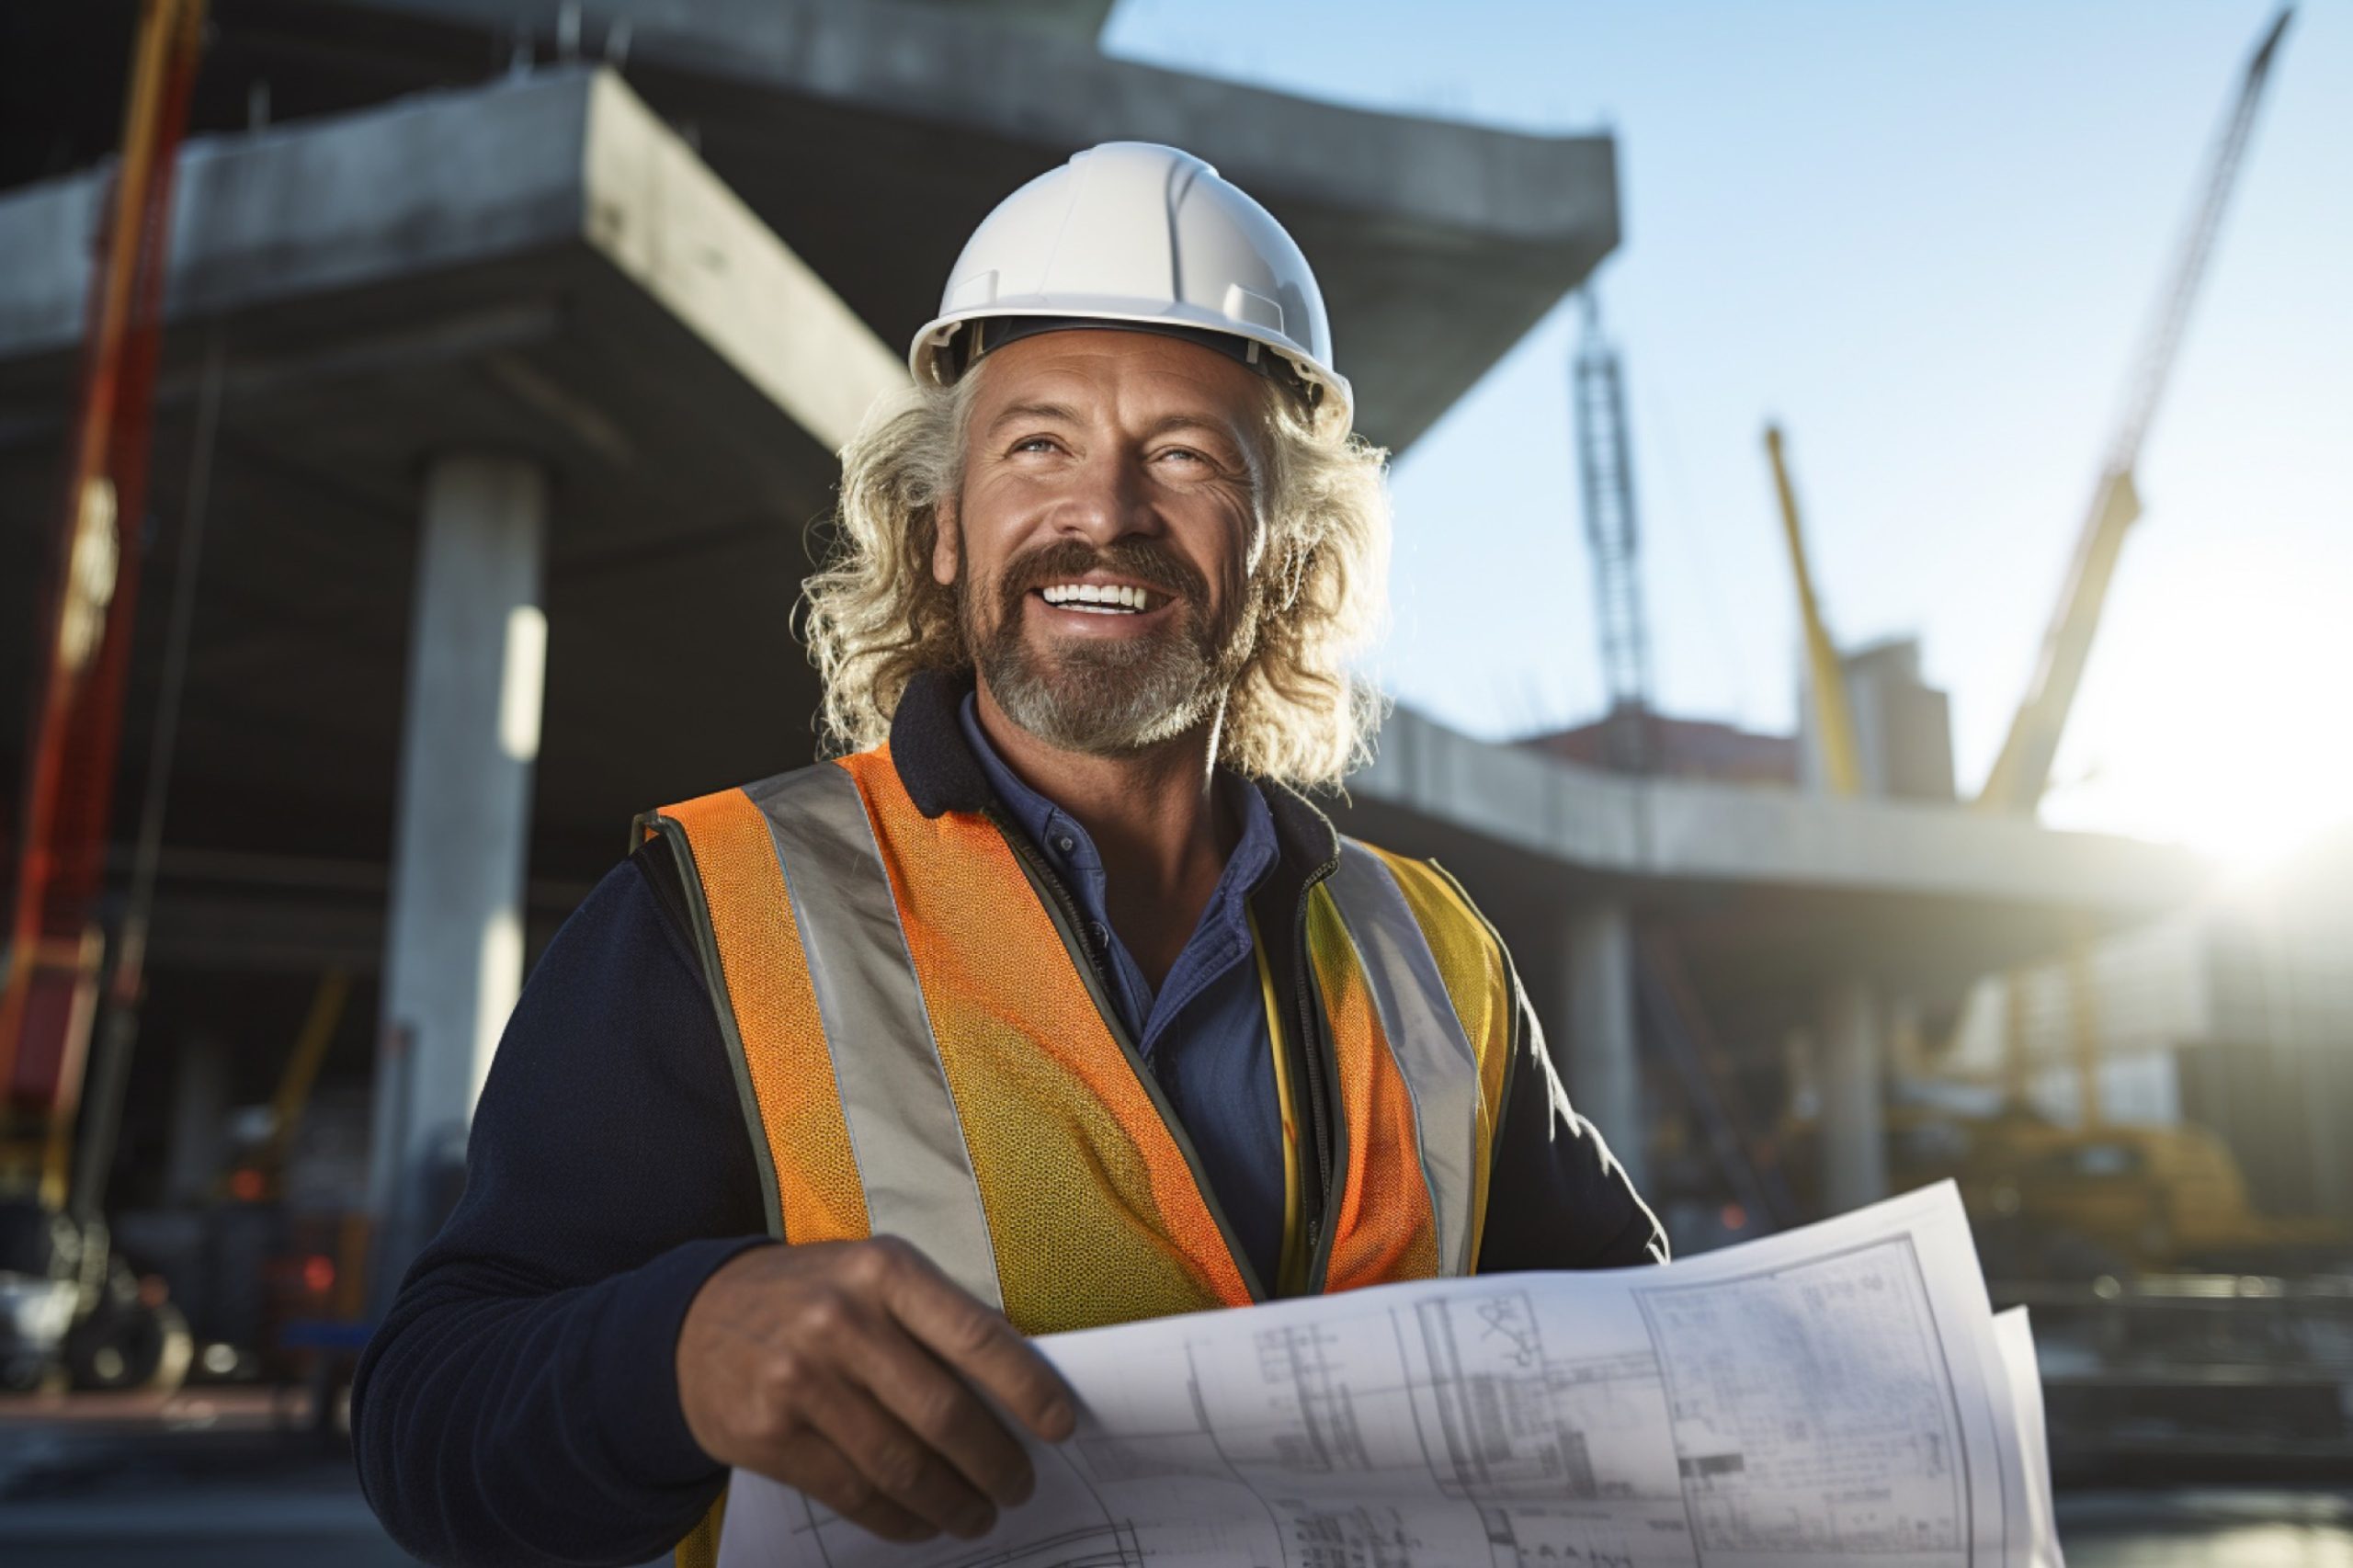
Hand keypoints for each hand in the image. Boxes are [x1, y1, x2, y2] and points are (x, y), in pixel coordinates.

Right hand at [676, 1237, 1076, 1543]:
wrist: (697, 1318)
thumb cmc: (814, 1297)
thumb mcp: (874, 1277)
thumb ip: (938, 1319)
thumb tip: (1019, 1388)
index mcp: (883, 1271)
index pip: (976, 1337)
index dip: (1027, 1389)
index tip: (1060, 1425)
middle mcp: (840, 1321)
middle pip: (943, 1413)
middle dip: (995, 1463)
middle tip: (1019, 1487)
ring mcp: (799, 1379)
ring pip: (901, 1464)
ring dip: (952, 1503)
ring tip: (978, 1516)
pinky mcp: (768, 1434)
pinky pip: (853, 1493)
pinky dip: (898, 1518)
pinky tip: (921, 1523)